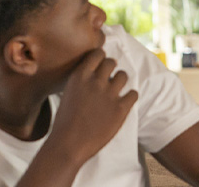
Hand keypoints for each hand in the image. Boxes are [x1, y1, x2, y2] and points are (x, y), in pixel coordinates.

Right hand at [47, 49, 138, 163]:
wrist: (68, 145)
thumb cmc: (64, 122)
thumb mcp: (68, 93)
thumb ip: (81, 81)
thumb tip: (92, 73)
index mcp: (80, 76)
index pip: (97, 53)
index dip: (100, 58)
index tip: (100, 64)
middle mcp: (96, 82)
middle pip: (112, 62)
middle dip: (111, 68)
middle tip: (108, 78)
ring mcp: (109, 94)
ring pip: (124, 75)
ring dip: (120, 81)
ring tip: (115, 91)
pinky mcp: (121, 109)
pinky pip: (133, 94)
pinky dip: (130, 97)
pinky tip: (123, 103)